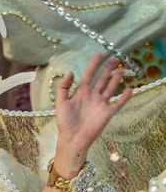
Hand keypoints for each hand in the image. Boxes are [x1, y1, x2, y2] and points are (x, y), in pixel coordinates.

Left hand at [53, 53, 132, 177]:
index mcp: (81, 92)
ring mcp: (101, 103)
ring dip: (116, 79)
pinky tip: (130, 89)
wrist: (73, 138)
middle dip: (108, 68)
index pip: (89, 74)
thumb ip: (63, 86)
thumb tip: (71, 72)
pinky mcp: (107, 112)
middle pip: (102, 78)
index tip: (99, 54)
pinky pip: (118, 103)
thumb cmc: (65, 121)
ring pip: (110, 88)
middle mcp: (92, 95)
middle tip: (115, 57)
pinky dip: (124, 97)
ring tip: (122, 69)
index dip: (94, 64)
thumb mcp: (60, 102)